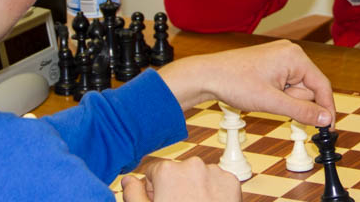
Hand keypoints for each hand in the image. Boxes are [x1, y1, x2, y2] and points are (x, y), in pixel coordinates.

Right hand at [120, 157, 238, 201]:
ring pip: (198, 176)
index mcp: (168, 171)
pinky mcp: (231, 182)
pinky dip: (213, 193)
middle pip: (177, 173)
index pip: (154, 171)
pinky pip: (217, 182)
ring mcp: (214, 172)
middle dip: (175, 188)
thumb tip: (128, 180)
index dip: (154, 190)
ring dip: (195, 189)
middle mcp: (192, 165)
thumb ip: (133, 194)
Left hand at [158, 39, 335, 126]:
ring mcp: (281, 57)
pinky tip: (262, 93)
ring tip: (262, 96)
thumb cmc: (235, 83)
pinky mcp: (272, 64)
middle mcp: (291, 53)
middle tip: (273, 104)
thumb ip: (302, 111)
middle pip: (308, 88)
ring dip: (283, 100)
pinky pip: (285, 84)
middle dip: (294, 102)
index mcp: (295, 56)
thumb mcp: (272, 102)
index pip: (322, 85)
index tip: (328, 127)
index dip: (326, 108)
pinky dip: (278, 95)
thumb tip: (326, 119)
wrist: (208, 75)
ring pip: (296, 89)